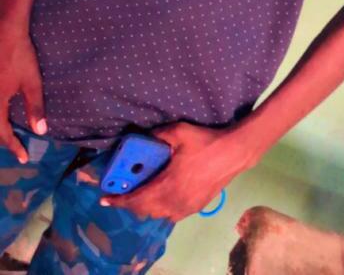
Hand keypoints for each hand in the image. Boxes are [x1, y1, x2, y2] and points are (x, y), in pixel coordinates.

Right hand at [0, 20, 46, 162]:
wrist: (4, 30)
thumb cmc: (19, 56)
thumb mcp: (32, 81)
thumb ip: (35, 107)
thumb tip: (41, 131)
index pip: (2, 133)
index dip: (13, 146)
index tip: (23, 158)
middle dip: (2, 140)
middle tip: (14, 149)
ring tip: (7, 134)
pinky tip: (1, 113)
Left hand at [100, 120, 259, 221]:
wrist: (234, 153)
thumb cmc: (205, 142)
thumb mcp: (178, 132)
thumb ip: (158, 135)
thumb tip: (144, 137)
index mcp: (167, 184)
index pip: (136, 200)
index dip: (119, 201)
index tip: (105, 199)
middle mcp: (174, 201)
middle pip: (144, 211)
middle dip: (130, 204)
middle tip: (124, 193)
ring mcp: (186, 207)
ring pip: (158, 215)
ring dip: (146, 208)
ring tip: (142, 195)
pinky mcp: (195, 207)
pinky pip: (171, 214)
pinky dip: (161, 209)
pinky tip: (163, 197)